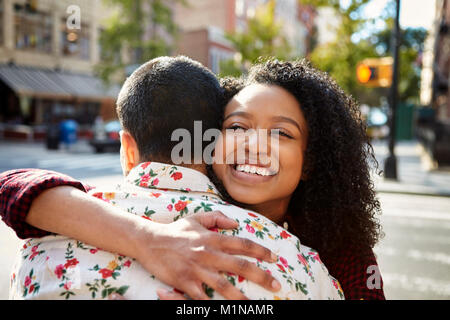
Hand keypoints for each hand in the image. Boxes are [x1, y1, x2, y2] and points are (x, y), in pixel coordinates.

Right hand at [135, 211, 280, 299]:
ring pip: (223, 285)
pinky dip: (211, 304)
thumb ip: (217, 218)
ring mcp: (195, 268)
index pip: (242, 244)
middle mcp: (207, 253)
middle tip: (276, 284)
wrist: (149, 241)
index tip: (274, 258)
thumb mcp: (196, 218)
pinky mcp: (184, 281)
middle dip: (261, 276)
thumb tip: (235, 224)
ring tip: (255, 305)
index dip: (260, 251)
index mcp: (212, 238)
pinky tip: (223, 309)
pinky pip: (200, 296)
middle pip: (239, 266)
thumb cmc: (175, 230)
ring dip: (241, 297)